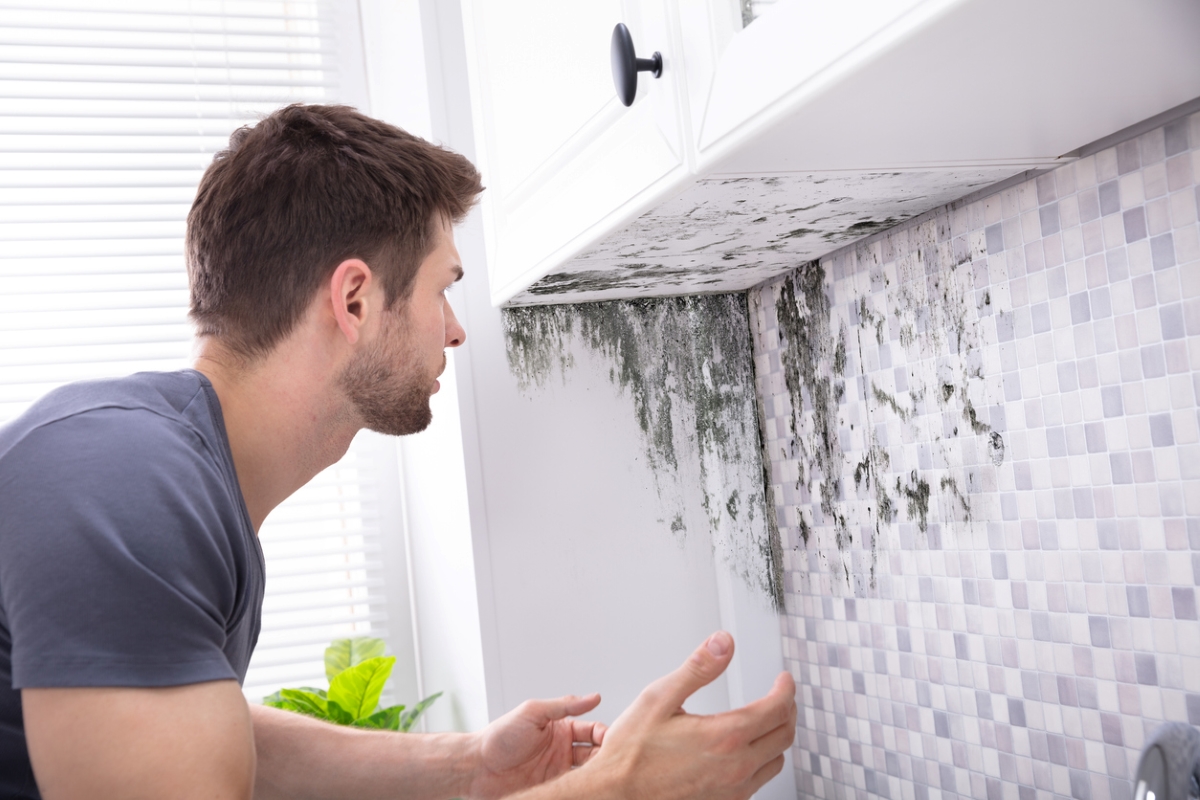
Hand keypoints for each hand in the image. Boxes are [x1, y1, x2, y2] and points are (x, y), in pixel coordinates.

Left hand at [468, 693, 607, 798]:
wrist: (477, 767)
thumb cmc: (500, 736)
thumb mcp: (533, 712)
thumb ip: (564, 706)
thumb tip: (593, 697)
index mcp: (561, 728)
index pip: (593, 730)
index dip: (606, 734)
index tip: (616, 740)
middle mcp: (562, 750)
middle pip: (595, 753)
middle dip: (607, 756)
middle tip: (615, 761)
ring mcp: (557, 771)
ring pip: (587, 773)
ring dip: (596, 774)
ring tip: (606, 777)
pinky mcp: (551, 790)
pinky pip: (572, 789)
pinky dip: (582, 789)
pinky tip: (590, 789)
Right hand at [579, 631, 796, 799]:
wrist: (617, 795)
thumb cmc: (631, 751)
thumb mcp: (659, 698)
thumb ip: (698, 668)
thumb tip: (723, 643)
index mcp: (725, 737)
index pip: (777, 709)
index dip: (785, 689)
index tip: (783, 679)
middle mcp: (736, 767)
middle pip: (784, 734)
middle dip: (787, 709)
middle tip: (780, 695)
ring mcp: (733, 790)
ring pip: (776, 761)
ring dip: (778, 737)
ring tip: (767, 721)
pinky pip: (760, 781)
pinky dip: (763, 760)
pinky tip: (747, 750)